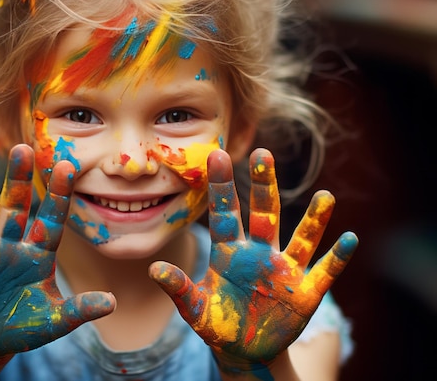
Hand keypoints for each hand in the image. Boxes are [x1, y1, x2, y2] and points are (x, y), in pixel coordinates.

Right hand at [0, 144, 114, 361]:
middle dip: (17, 182)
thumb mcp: (51, 323)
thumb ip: (78, 311)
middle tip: (23, 150)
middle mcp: (5, 248)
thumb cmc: (19, 330)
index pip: (50, 221)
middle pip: (13, 209)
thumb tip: (111, 304)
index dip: (58, 195)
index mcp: (34, 257)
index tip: (69, 165)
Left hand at [149, 148, 356, 370]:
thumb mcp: (195, 308)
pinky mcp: (305, 293)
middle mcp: (258, 253)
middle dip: (262, 185)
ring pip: (301, 239)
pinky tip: (350, 238)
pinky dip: (337, 258)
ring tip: (326, 196)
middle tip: (262, 153)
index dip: (221, 186)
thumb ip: (179, 288)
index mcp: (228, 252)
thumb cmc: (217, 324)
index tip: (217, 154)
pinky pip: (324, 272)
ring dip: (314, 220)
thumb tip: (154, 268)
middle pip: (263, 214)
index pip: (224, 213)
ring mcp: (284, 271)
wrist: (243, 351)